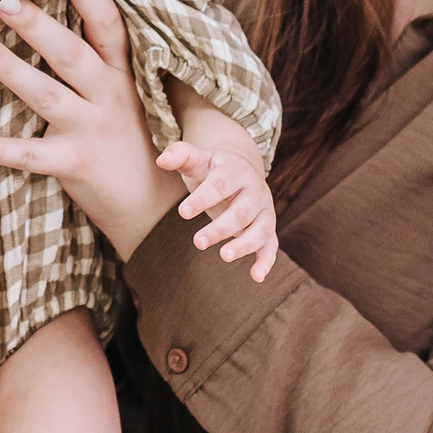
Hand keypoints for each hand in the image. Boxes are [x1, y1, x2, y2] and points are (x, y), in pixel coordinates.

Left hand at [0, 0, 183, 257]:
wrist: (157, 208)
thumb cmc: (136, 139)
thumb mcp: (134, 93)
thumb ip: (106, 59)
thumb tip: (77, 5)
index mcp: (123, 74)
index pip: (109, 25)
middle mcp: (109, 96)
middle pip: (71, 53)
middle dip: (37, 24)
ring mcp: (92, 129)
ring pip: (48, 94)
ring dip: (12, 70)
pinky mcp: (75, 164)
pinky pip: (32, 156)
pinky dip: (1, 149)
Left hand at [159, 138, 278, 281]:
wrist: (242, 167)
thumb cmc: (212, 167)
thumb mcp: (197, 158)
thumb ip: (180, 156)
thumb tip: (161, 160)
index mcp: (235, 171)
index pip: (219, 185)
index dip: (202, 198)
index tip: (183, 213)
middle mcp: (254, 191)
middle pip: (241, 211)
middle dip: (221, 228)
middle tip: (197, 242)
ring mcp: (263, 210)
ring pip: (260, 229)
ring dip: (245, 244)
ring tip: (224, 256)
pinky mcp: (267, 226)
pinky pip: (271, 244)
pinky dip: (267, 261)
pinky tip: (256, 277)